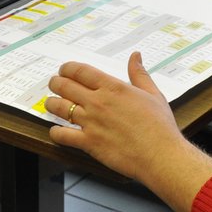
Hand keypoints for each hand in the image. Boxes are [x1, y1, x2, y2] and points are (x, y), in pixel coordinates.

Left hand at [43, 53, 193, 182]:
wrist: (160, 155)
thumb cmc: (160, 126)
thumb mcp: (152, 94)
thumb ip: (139, 74)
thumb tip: (135, 55)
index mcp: (112, 87)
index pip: (79, 71)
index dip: (67, 68)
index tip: (64, 70)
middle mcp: (97, 102)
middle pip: (64, 86)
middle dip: (55, 83)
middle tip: (54, 84)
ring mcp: (90, 123)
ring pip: (58, 107)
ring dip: (51, 104)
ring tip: (51, 104)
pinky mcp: (88, 143)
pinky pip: (62, 135)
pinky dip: (55, 132)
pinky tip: (56, 131)